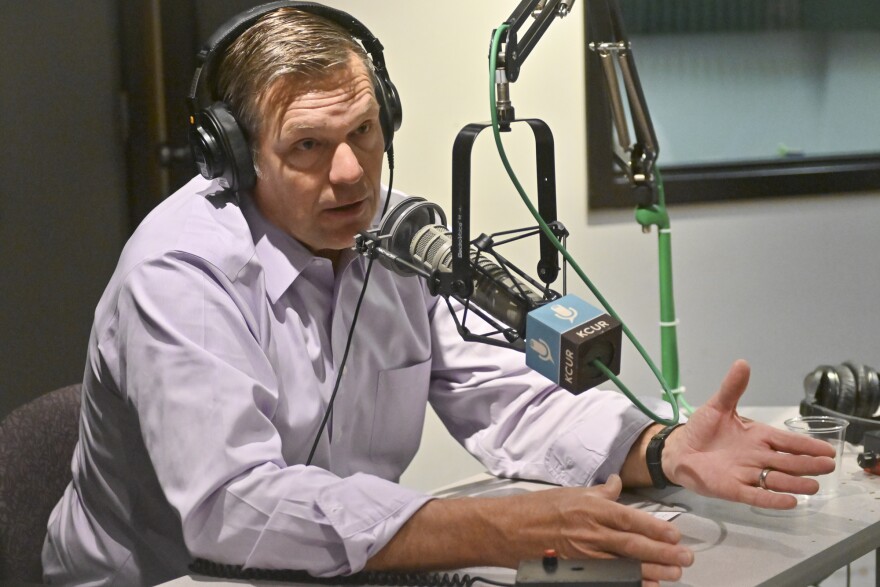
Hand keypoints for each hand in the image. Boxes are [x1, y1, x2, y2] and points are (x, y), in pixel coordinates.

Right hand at [508, 475, 691, 586]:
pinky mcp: (576, 570)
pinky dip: (628, 583)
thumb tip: (617, 483)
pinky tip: (645, 586)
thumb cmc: (536, 508)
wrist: (507, 528)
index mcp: (590, 508)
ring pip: (625, 564)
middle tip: (686, 558)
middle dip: (662, 552)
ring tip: (673, 574)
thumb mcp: (570, 493)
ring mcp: (583, 554)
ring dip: (652, 570)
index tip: (676, 534)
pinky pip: (608, 578)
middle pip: (633, 544)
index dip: (656, 527)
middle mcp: (590, 531)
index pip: (630, 518)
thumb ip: (599, 492)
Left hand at [663, 360, 835, 508]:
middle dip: (807, 464)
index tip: (828, 450)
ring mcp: (747, 474)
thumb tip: (742, 363)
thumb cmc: (702, 429)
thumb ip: (732, 388)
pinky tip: (790, 502)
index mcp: (758, 437)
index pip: (787, 442)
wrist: (680, 449)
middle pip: (787, 462)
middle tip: (828, 466)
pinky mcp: (733, 489)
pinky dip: (772, 500)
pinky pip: (756, 496)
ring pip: (776, 480)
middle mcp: (757, 457)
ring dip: (795, 483)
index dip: (807, 446)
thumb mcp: (718, 406)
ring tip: (814, 486)